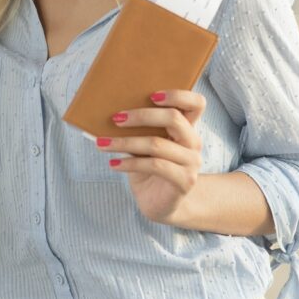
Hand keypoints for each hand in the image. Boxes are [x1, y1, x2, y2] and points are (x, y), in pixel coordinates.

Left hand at [97, 90, 205, 223]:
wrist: (159, 203)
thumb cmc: (148, 169)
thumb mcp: (143, 145)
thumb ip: (139, 129)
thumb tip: (112, 114)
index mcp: (187, 128)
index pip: (196, 104)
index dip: (177, 95)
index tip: (152, 95)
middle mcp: (193, 143)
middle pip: (174, 118)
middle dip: (141, 116)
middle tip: (116, 119)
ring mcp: (192, 162)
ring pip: (157, 144)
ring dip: (124, 142)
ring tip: (102, 143)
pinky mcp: (184, 181)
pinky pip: (154, 165)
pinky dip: (129, 163)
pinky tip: (113, 163)